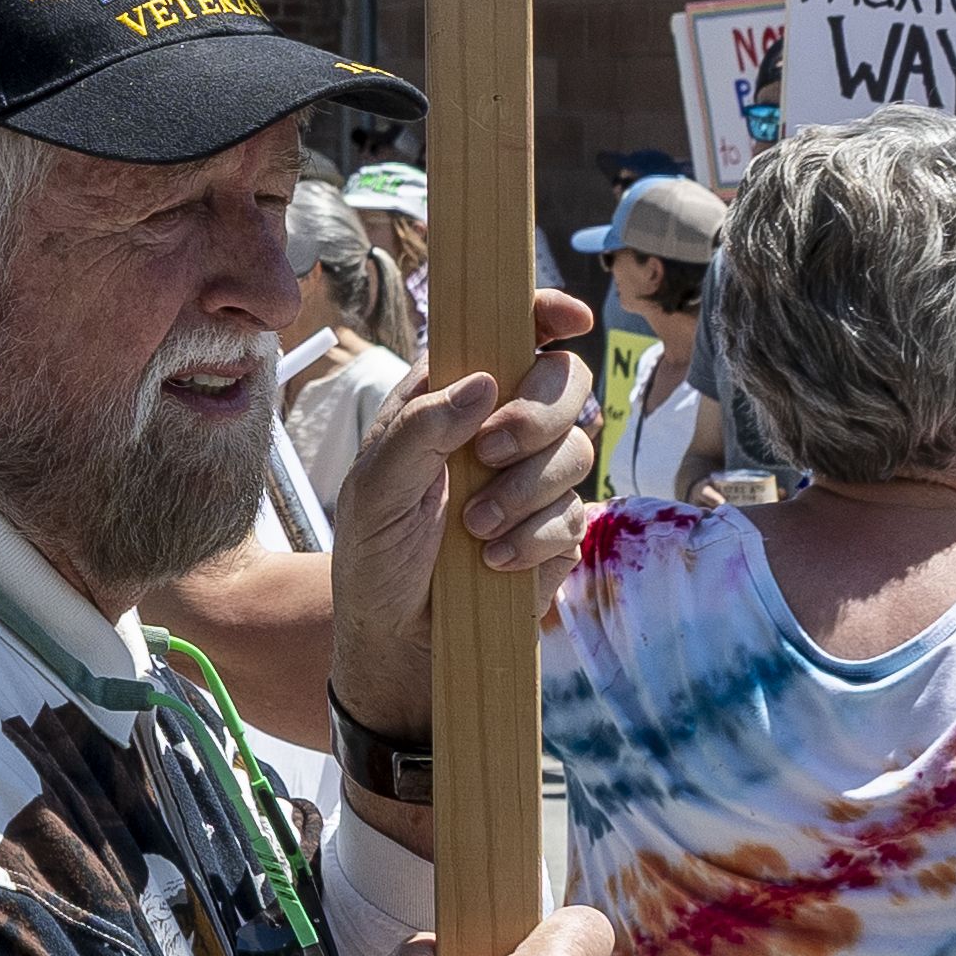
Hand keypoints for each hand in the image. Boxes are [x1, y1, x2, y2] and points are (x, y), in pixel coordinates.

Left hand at [325, 300, 606, 748]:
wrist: (398, 641)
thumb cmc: (375, 555)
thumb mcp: (375, 489)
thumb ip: (420, 428)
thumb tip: (484, 382)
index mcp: (451, 399)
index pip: (507, 335)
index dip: (544, 314)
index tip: (569, 318)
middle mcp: (500, 429)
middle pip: (565, 382)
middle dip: (536, 415)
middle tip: (489, 453)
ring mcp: (535, 480)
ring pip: (579, 450)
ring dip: (523, 491)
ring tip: (472, 528)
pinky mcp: (557, 531)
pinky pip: (575, 516)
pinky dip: (533, 539)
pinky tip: (492, 562)